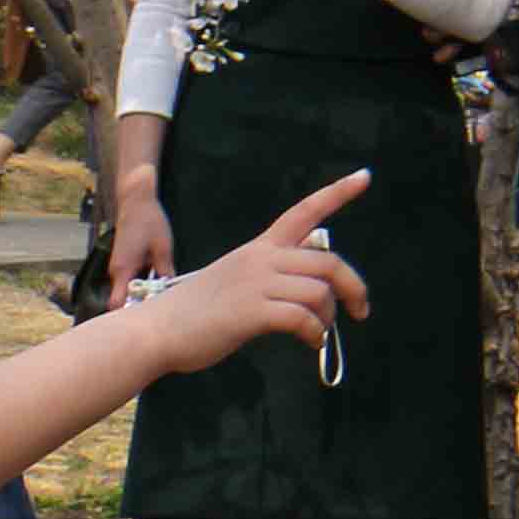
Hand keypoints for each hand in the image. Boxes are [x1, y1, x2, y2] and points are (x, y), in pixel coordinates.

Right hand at [107, 188, 177, 306]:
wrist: (135, 203)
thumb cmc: (149, 222)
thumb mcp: (163, 247)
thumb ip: (164, 270)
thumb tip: (169, 290)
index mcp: (123, 269)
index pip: (117, 303)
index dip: (130, 313)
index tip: (149, 316)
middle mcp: (116, 271)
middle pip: (122, 299)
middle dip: (140, 305)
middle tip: (163, 306)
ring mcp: (118, 267)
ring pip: (127, 289)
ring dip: (142, 292)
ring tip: (163, 292)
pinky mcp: (122, 262)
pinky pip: (130, 280)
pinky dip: (141, 283)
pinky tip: (158, 279)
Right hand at [126, 173, 371, 373]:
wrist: (153, 332)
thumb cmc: (194, 311)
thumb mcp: (235, 277)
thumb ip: (272, 273)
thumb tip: (311, 281)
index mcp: (259, 247)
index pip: (303, 211)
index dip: (337, 194)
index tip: (365, 176)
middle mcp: (261, 259)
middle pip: (328, 262)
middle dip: (354, 286)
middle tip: (361, 310)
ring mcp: (256, 284)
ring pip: (319, 292)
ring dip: (328, 316)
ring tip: (319, 332)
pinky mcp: (251, 312)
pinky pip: (303, 318)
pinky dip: (314, 332)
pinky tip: (309, 342)